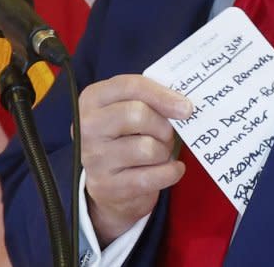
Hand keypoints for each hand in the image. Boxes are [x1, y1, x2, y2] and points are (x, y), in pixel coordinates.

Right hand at [79, 74, 192, 246]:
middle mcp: (87, 126)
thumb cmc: (128, 137)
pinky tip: (171, 169)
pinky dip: (171, 172)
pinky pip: (152, 176)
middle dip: (163, 126)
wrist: (110, 183)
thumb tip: (183, 107)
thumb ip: (153, 99)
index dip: (162, 95)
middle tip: (168, 134)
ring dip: (164, 151)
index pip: (130, 86)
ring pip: (148, 148)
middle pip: (137, 114)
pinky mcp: (106, 186)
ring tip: (160, 153)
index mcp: (93, 98)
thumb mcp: (132, 109)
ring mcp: (94, 158)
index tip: (186, 107)